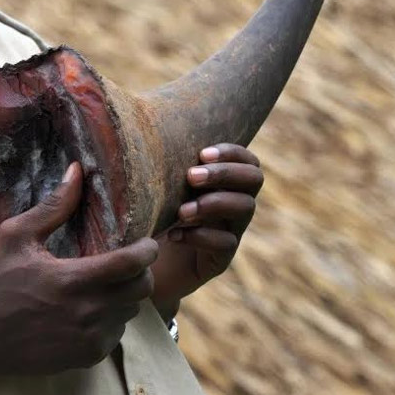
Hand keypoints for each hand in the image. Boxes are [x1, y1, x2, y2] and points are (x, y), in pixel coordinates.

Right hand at [0, 162, 157, 376]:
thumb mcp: (16, 236)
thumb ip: (53, 206)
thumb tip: (77, 171)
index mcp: (73, 279)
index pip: (132, 263)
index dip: (148, 250)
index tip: (146, 242)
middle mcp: (88, 312)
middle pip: (142, 289)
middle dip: (141, 272)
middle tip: (126, 262)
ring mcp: (90, 338)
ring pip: (132, 312)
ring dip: (125, 296)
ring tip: (105, 284)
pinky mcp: (88, 356)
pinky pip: (117, 334)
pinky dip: (111, 320)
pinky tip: (89, 310)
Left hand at [150, 143, 263, 320]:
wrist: (141, 265)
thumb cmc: (146, 216)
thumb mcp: (154, 187)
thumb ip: (161, 163)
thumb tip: (142, 130)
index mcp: (221, 183)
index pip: (246, 160)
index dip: (231, 153)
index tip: (201, 154)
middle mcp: (232, 204)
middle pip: (254, 179)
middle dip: (224, 173)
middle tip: (191, 177)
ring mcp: (230, 231)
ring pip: (245, 208)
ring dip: (213, 203)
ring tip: (181, 211)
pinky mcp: (220, 259)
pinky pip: (226, 243)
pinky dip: (201, 236)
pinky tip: (173, 235)